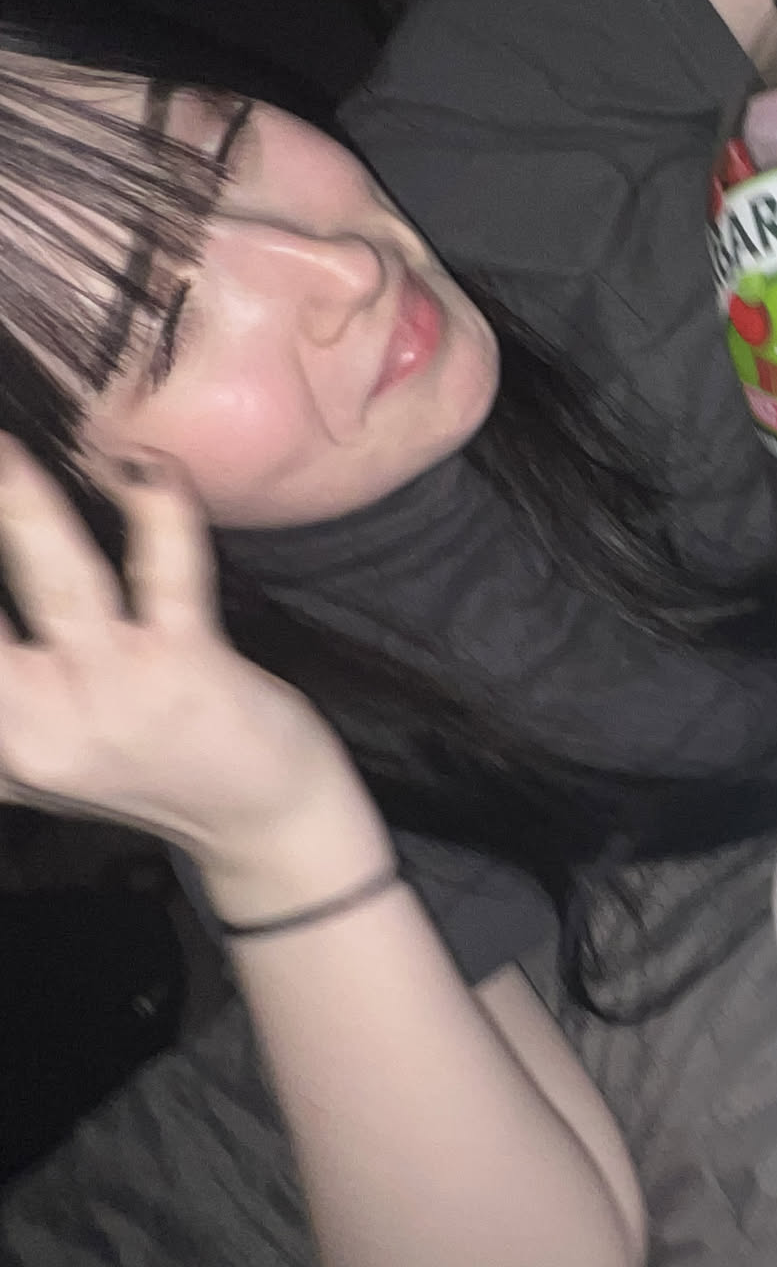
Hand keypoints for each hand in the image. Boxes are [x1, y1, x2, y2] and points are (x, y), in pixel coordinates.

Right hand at [0, 435, 382, 910]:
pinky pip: (169, 570)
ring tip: (3, 449)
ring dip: (24, 501)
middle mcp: (35, 726)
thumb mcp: (35, 754)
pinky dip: (158, 510)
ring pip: (57, 577)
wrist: (261, 817)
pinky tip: (144, 468)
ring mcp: (114, 695)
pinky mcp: (187, 668)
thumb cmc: (144, 766)